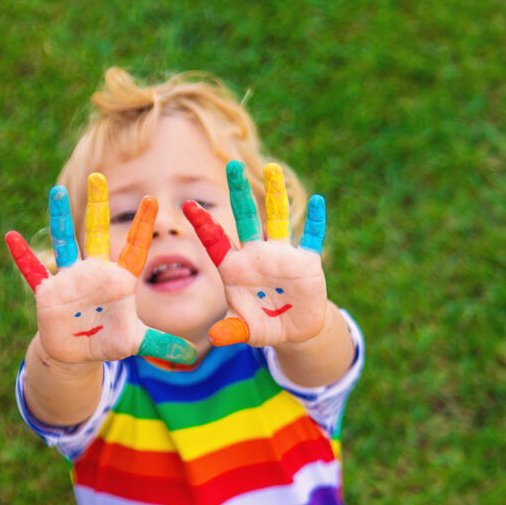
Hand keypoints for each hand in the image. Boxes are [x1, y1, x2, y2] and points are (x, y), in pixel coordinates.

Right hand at [4, 176, 199, 363]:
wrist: (76, 352)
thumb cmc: (108, 340)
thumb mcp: (136, 342)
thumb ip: (161, 344)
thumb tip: (190, 356)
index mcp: (119, 280)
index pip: (134, 248)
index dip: (143, 226)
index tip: (152, 200)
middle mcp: (94, 272)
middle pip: (96, 232)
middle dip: (97, 205)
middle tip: (99, 177)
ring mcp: (69, 279)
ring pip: (64, 242)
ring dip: (58, 218)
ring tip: (55, 192)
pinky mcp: (48, 292)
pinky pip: (33, 270)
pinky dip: (22, 255)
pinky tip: (10, 236)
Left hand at [187, 161, 331, 347]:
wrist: (294, 330)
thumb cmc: (263, 325)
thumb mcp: (246, 331)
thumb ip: (231, 331)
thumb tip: (214, 339)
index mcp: (234, 268)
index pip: (215, 241)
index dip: (202, 224)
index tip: (186, 204)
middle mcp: (256, 255)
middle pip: (245, 218)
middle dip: (239, 193)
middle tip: (231, 164)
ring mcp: (282, 255)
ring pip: (278, 219)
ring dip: (277, 195)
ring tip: (272, 168)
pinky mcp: (307, 262)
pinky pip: (313, 238)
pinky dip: (316, 221)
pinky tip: (319, 202)